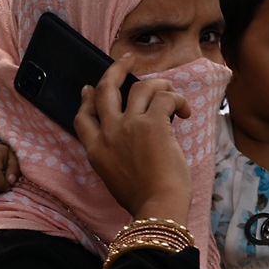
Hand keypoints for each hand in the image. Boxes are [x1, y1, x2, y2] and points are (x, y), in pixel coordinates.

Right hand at [74, 54, 193, 223]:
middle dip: (115, 69)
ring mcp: (129, 126)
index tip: (88, 89)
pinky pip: (165, 97)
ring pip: (140, 86)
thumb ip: (116, 157)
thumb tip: (130, 143)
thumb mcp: (116, 179)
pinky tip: (185, 112)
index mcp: (96, 151)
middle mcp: (108, 134)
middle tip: (127, 60)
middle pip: (105, 89)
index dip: (86, 99)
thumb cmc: (145, 201)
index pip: (83, 117)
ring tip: (172, 93)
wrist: (158, 209)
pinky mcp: (153, 123)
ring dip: (159, 85)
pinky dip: (177, 99)